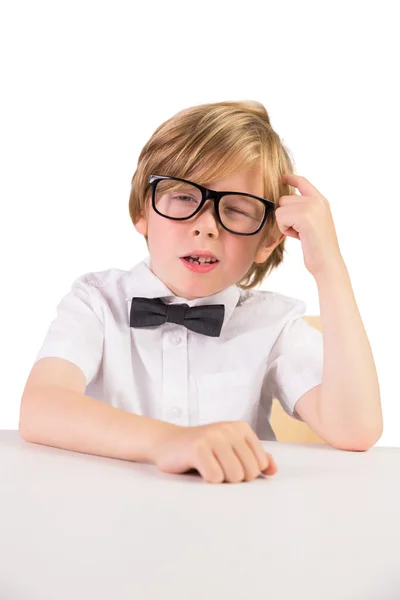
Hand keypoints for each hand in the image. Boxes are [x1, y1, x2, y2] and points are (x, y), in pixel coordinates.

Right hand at [151, 421, 277, 483]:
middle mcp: (229, 429)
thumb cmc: (202, 451)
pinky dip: (207, 479)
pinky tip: (198, 468)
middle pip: (249, 473)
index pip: (260, 465)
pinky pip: (215, 478)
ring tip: (207, 467)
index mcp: (241, 428)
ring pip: (234, 476)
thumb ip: (253, 457)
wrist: (167, 443)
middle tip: (216, 466)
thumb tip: (273, 469)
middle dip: (233, 478)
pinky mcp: (198, 448)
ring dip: (220, 479)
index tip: (228, 463)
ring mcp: (213, 437)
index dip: (245, 472)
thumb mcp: (230, 450)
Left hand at [277, 174, 343, 277]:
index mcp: (321, 201)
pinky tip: (298, 236)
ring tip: (300, 234)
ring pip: (281, 208)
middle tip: (298, 230)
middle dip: (285, 216)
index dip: (290, 178)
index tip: (281, 177)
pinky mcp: (304, 216)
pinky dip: (285, 229)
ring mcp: (311, 207)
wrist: (327, 262)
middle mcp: (317, 201)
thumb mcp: (312, 223)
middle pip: (284, 199)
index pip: (303, 182)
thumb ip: (301, 211)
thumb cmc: (317, 248)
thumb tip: (282, 203)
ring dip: (284, 224)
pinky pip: (280, 217)